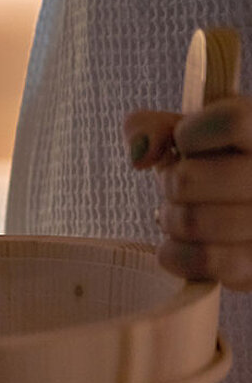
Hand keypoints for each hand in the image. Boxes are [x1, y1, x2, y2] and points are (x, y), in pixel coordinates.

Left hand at [125, 96, 251, 288]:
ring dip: (170, 220)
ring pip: (191, 222)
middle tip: (180, 189)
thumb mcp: (191, 135)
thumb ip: (155, 129)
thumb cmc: (217, 167)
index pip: (231, 121)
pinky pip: (204, 261)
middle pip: (187, 180)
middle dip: (169, 185)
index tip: (188, 144)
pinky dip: (175, 254)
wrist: (245, 209)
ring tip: (181, 215)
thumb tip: (139, 156)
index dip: (190, 134)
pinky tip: (181, 244)